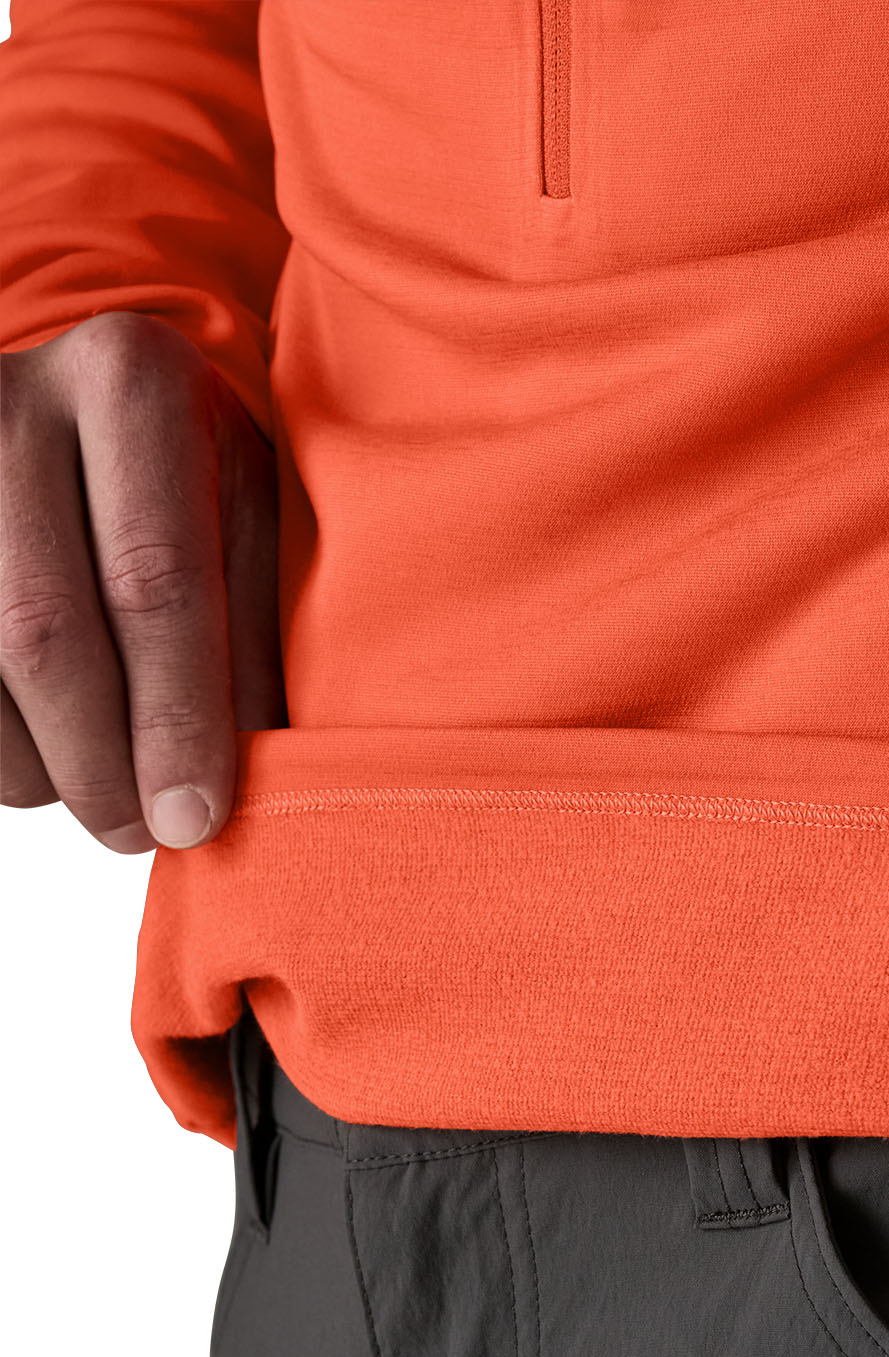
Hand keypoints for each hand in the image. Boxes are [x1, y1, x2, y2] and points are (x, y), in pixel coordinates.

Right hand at [1, 311, 280, 851]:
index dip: (175, 717)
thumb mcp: (248, 517)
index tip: (197, 818)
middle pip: (43, 632)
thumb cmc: (189, 474)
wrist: (81, 401)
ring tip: (108, 802)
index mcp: (134, 384)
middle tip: (148, 834)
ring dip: (42, 766)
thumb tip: (256, 781)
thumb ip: (255, 633)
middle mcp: (12, 402)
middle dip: (102, 763)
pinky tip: (47, 762)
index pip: (155, 580)